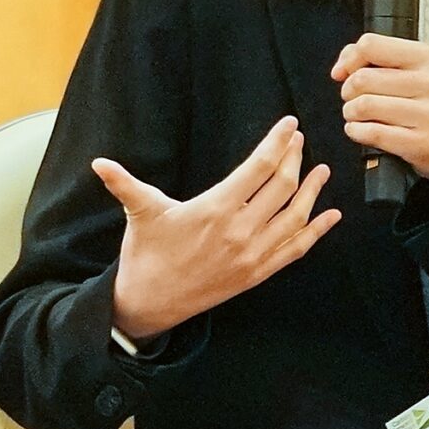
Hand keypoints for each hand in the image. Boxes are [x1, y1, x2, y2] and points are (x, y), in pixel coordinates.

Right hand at [94, 116, 340, 339]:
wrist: (150, 303)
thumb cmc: (145, 254)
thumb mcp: (140, 213)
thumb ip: (125, 184)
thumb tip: (98, 164)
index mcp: (215, 208)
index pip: (258, 168)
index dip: (277, 143)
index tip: (289, 125)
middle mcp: (240, 231)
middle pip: (282, 187)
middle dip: (295, 159)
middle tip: (299, 141)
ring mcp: (252, 254)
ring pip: (295, 216)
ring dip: (313, 191)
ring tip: (323, 170)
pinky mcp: (257, 274)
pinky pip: (296, 249)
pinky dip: (316, 231)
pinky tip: (330, 216)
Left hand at [332, 33, 428, 200]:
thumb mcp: (418, 72)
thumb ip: (378, 58)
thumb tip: (342, 64)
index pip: (371, 45)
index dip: (349, 60)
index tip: (345, 73)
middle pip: (362, 78)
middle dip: (348, 91)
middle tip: (354, 99)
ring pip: (364, 105)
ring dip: (350, 113)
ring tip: (357, 115)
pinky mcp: (422, 142)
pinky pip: (373, 132)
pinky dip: (356, 132)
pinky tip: (361, 130)